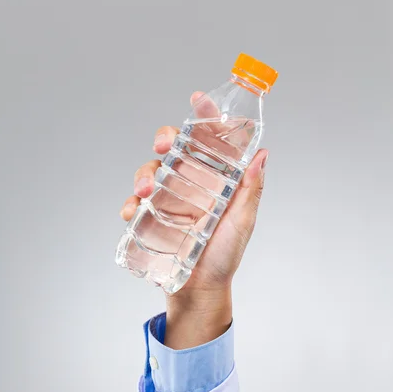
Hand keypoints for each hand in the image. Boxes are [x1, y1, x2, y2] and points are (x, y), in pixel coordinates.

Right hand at [120, 92, 267, 347]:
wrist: (200, 291)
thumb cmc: (225, 258)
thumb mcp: (242, 223)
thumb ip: (250, 190)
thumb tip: (262, 154)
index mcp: (213, 182)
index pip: (208, 143)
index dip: (203, 119)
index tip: (197, 100)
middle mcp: (189, 186)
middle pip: (173, 150)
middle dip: (165, 139)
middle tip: (163, 146)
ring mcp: (168, 202)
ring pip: (150, 171)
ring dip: (143, 173)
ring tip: (145, 191)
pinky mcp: (150, 220)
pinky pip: (134, 204)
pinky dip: (130, 203)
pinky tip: (132, 211)